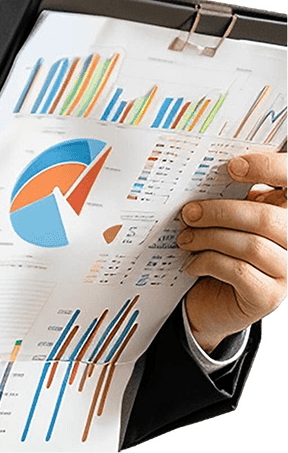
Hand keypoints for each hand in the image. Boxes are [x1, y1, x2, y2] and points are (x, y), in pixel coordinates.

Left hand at [180, 152, 286, 352]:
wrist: (213, 297)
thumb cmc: (223, 248)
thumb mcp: (230, 216)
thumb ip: (232, 194)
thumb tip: (208, 170)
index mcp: (286, 212)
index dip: (269, 168)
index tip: (233, 166)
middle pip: (266, 219)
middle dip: (220, 212)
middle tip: (188, 212)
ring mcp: (287, 272)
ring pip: (251, 246)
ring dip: (208, 238)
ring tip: (185, 238)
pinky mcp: (269, 297)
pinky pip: (238, 272)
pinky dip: (208, 262)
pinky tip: (193, 262)